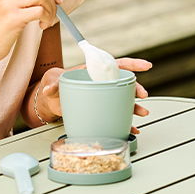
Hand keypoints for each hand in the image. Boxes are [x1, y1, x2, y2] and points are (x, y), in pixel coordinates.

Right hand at [0, 0, 61, 63]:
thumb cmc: (1, 27)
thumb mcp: (10, 5)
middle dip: (53, 0)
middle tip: (52, 13)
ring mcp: (8, 3)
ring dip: (51, 10)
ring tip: (46, 21)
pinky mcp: (13, 17)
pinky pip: (40, 11)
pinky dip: (47, 18)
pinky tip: (42, 26)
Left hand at [30, 58, 152, 130]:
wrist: (51, 100)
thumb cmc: (54, 85)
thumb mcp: (53, 81)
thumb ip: (52, 84)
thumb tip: (49, 90)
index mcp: (94, 71)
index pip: (116, 64)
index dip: (132, 64)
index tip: (146, 65)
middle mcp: (102, 83)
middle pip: (124, 83)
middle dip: (136, 88)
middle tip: (142, 94)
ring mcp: (102, 97)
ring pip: (124, 100)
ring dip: (135, 106)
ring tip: (143, 112)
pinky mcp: (100, 110)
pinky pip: (116, 116)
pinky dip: (125, 123)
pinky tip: (133, 129)